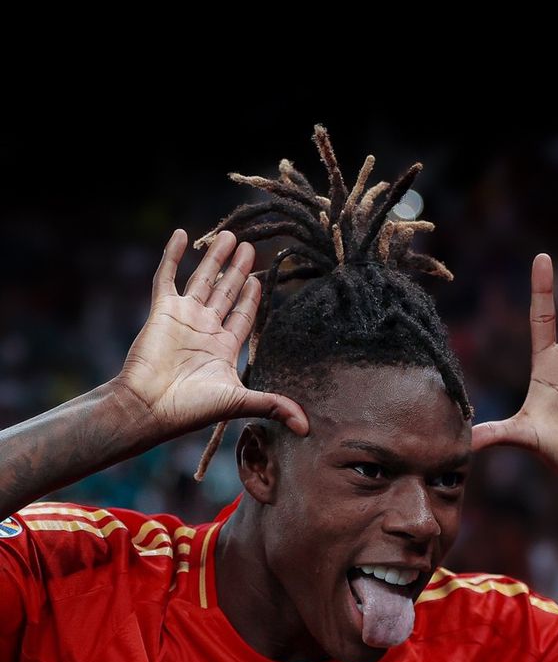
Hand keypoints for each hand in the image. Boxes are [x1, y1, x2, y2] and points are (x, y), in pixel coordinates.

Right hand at [115, 229, 308, 438]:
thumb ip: (272, 405)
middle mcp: (205, 329)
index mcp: (223, 348)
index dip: (252, 297)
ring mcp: (183, 317)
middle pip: (226, 292)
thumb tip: (307, 427)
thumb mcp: (238, 402)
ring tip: (228, 234)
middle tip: (250, 246)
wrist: (147, 408)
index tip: (260, 278)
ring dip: (214, 258)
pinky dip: (172, 255)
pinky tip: (181, 234)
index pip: (243, 315)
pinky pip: (167, 276)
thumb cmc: (189, 409)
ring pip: (202, 279)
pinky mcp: (162, 310)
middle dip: (238, 270)